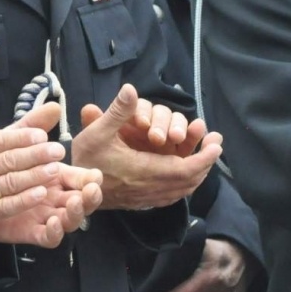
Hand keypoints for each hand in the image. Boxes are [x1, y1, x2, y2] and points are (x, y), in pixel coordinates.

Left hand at [0, 102, 103, 245]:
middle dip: (90, 197)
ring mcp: (44, 215)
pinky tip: (54, 223)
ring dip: (75, 213)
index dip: (89, 178)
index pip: (79, 178)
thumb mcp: (12, 141)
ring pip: (69, 219)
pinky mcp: (30, 232)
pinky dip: (55, 232)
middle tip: (91, 190)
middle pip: (81, 200)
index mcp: (55, 176)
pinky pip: (48, 237)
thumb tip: (53, 106)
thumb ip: (32, 125)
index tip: (95, 174)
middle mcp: (54, 196)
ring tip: (74, 205)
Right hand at [0, 110, 70, 254]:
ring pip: (10, 181)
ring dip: (35, 174)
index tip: (40, 133)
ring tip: (56, 168)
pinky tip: (40, 194)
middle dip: (36, 153)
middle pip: (7, 159)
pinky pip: (5, 206)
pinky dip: (24, 199)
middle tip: (58, 148)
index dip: (19, 136)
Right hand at [73, 85, 221, 209]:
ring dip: (198, 172)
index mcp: (143, 171)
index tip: (215, 144)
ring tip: (206, 156)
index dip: (203, 158)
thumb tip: (130, 89)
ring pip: (183, 189)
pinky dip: (186, 183)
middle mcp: (150, 188)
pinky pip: (173, 195)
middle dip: (205, 162)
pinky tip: (188, 173)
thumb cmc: (85, 161)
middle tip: (215, 145)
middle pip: (189, 180)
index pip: (184, 169)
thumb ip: (117, 112)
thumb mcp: (96, 133)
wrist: (75, 191)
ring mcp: (148, 197)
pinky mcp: (144, 202)